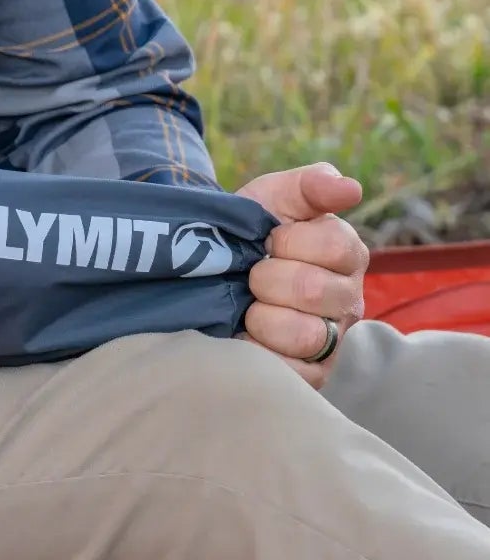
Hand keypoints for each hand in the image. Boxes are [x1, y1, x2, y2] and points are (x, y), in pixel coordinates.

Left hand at [235, 162, 369, 388]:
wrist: (209, 266)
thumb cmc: (248, 230)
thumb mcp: (273, 197)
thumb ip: (311, 184)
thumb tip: (350, 187)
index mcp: (346, 255)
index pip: (336, 246)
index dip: (290, 241)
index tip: (268, 239)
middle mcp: (347, 300)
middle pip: (315, 290)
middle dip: (267, 277)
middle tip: (251, 275)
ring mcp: (331, 341)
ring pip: (304, 334)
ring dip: (261, 316)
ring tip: (249, 306)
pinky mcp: (309, 375)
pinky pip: (290, 371)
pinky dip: (258, 351)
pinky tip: (247, 335)